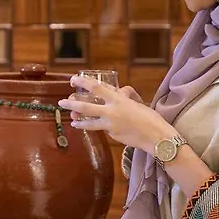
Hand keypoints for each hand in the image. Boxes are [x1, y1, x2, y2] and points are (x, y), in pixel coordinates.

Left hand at [58, 75, 177, 153]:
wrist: (157, 137)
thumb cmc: (150, 118)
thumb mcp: (136, 102)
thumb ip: (123, 97)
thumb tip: (117, 91)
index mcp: (118, 99)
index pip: (96, 87)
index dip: (83, 82)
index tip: (73, 80)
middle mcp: (112, 111)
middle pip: (86, 106)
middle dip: (72, 103)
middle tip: (61, 101)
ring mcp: (110, 125)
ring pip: (89, 122)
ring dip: (78, 120)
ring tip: (71, 119)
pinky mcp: (112, 135)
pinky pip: (102, 129)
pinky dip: (98, 127)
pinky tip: (96, 127)